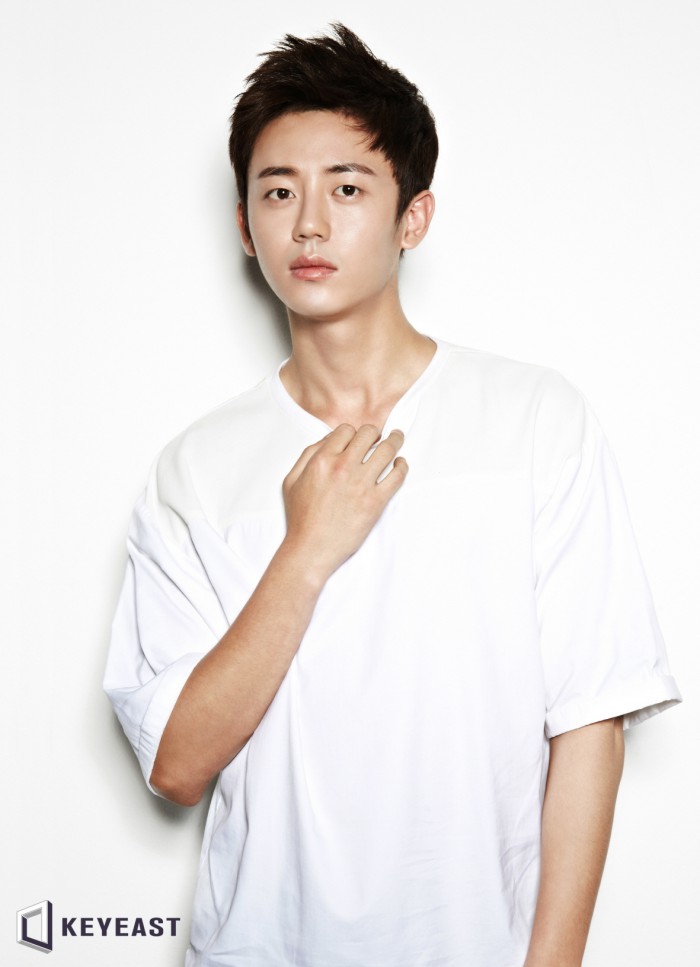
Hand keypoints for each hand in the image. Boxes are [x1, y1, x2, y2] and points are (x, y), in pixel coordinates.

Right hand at [281, 423, 407, 580]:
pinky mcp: (376, 501)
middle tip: (380, 436)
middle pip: (369, 434)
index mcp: (322, 460)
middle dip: (375, 432)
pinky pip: (397, 476)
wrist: (311, 549)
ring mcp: (361, 484)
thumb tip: (329, 439)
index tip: (358, 438)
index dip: (353, 432)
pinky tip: (400, 464)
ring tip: (397, 439)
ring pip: (387, 450)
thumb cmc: (301, 518)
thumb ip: (308, 455)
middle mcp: (343, 467)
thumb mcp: (292, 480)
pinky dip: (402, 466)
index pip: (346, 430)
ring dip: (395, 441)